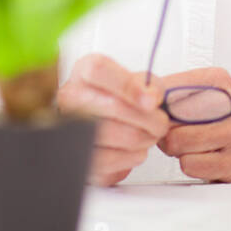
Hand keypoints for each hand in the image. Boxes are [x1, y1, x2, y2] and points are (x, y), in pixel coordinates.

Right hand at [56, 53, 169, 185]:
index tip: (151, 100)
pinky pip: (110, 160)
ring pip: (114, 135)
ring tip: (150, 135)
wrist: (109, 124)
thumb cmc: (123, 100)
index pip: (97, 70)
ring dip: (144, 138)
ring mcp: (69, 127)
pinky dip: (132, 156)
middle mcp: (70, 98)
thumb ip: (150, 85)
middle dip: (147, 118)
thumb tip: (152, 98)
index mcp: (84, 72)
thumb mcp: (140, 82)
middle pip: (111, 106)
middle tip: (161, 122)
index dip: (128, 85)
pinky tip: (136, 149)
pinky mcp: (77, 157)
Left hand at [155, 67, 230, 181]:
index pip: (174, 86)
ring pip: (178, 143)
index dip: (158, 104)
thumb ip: (174, 96)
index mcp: (220, 81)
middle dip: (166, 132)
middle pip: (171, 119)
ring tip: (193, 147)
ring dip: (177, 151)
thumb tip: (147, 105)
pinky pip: (190, 165)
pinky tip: (204, 160)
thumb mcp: (204, 101)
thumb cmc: (224, 127)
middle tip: (177, 135)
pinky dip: (190, 166)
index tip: (156, 112)